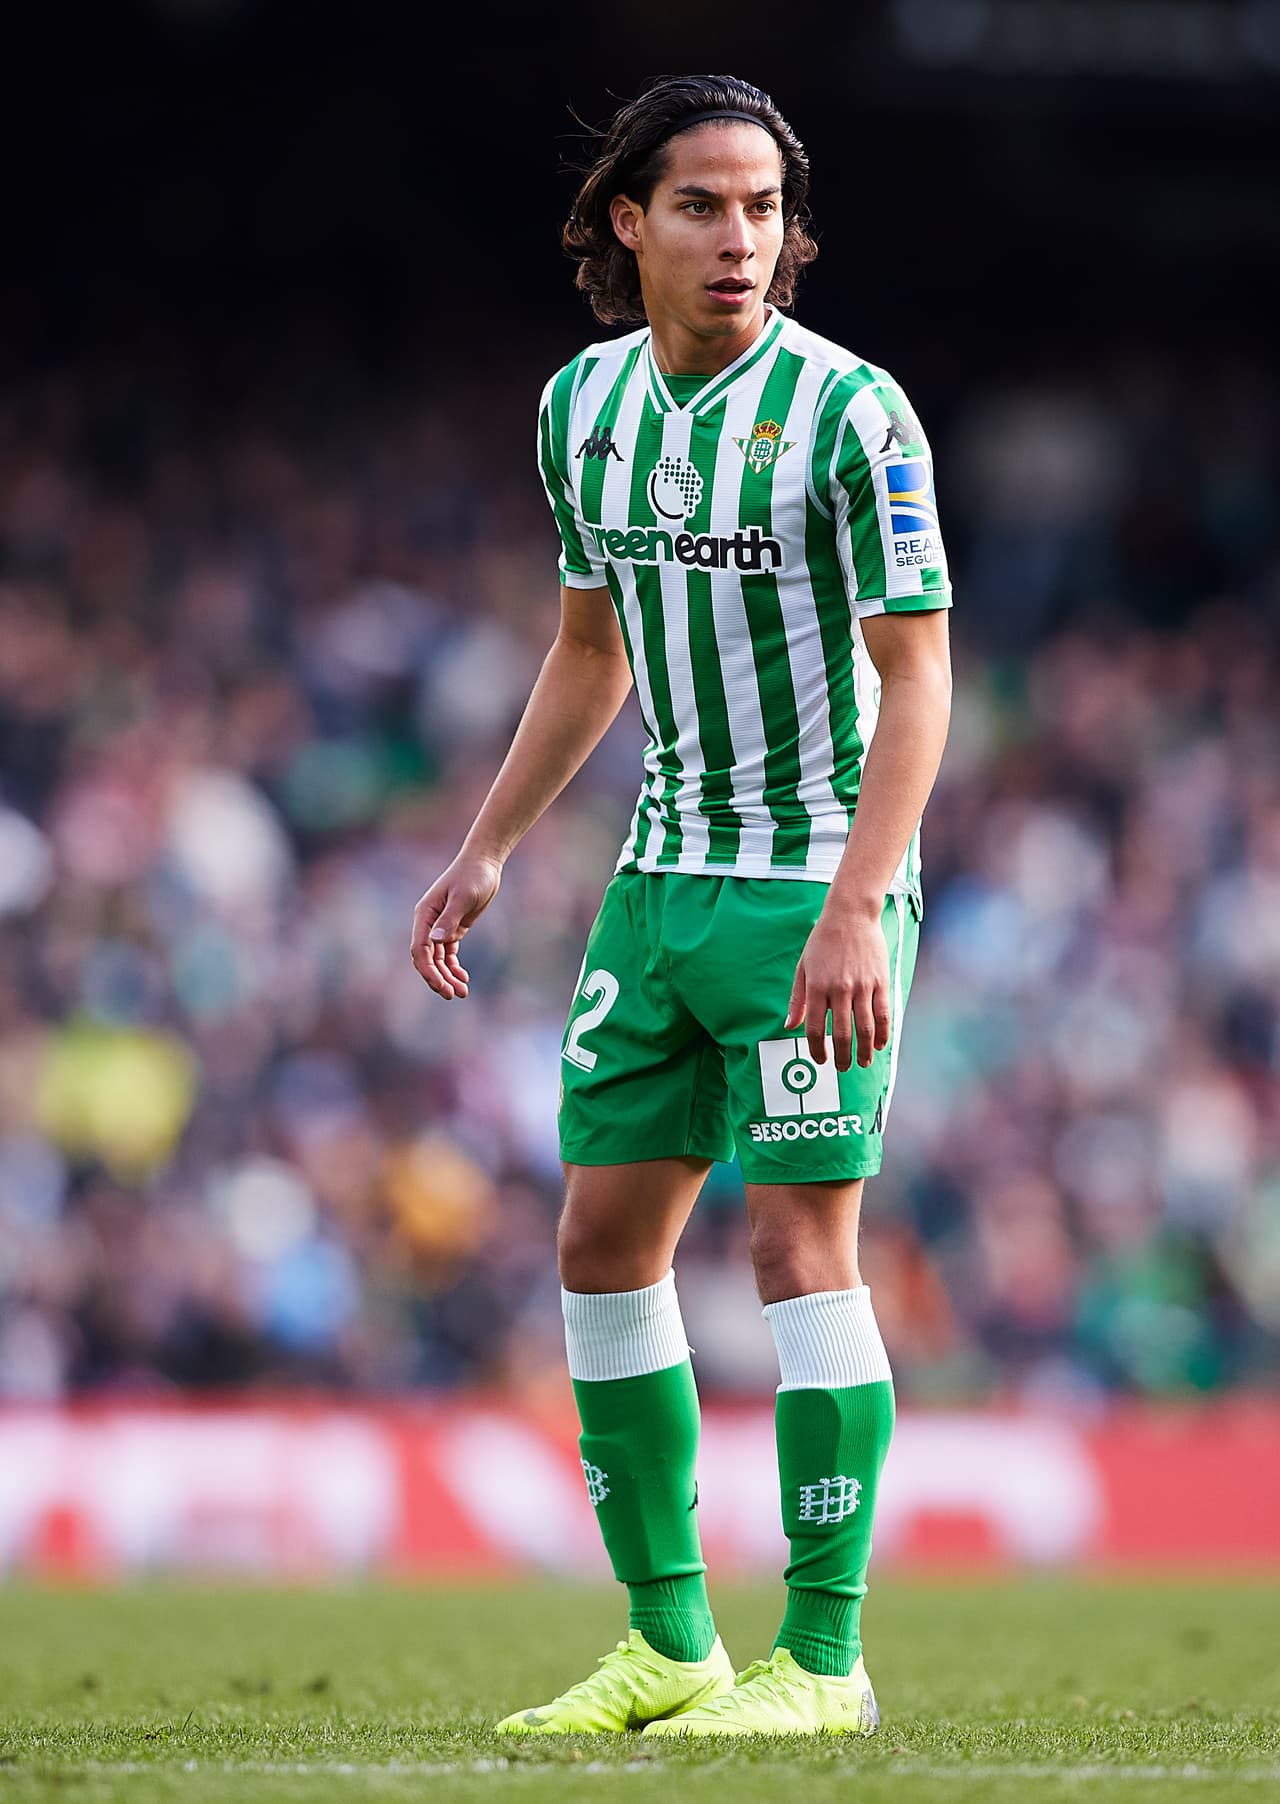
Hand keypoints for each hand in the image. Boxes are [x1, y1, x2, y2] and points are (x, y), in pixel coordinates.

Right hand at [410, 852, 502, 998]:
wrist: (484, 864)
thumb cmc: (472, 876)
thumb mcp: (463, 897)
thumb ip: (449, 919)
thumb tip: (435, 941)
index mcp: (424, 915)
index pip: (420, 949)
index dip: (428, 970)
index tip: (442, 986)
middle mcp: (428, 923)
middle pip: (427, 958)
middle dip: (438, 978)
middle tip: (454, 995)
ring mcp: (439, 927)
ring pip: (438, 959)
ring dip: (447, 976)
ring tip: (462, 992)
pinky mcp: (452, 929)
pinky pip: (449, 954)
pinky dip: (454, 967)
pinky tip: (463, 978)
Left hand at [785, 901, 890, 1071]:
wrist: (850, 915)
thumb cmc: (823, 941)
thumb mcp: (803, 967)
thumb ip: (797, 999)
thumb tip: (789, 1026)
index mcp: (817, 987)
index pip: (815, 1028)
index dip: (817, 1049)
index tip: (820, 1059)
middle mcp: (839, 989)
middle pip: (842, 1034)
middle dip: (842, 1056)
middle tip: (842, 1068)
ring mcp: (862, 986)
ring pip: (865, 1028)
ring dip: (864, 1051)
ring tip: (862, 1063)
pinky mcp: (880, 981)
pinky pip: (883, 1013)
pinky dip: (882, 1033)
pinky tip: (879, 1044)